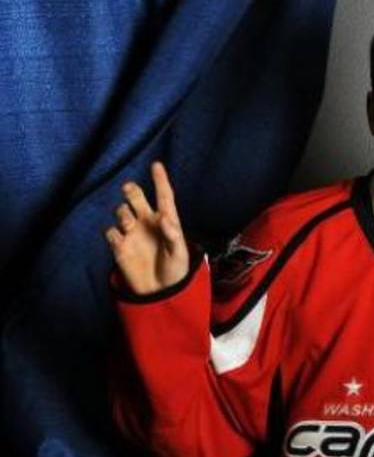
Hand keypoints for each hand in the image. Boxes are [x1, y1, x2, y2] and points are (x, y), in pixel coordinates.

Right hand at [104, 161, 189, 294]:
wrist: (160, 292)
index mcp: (166, 222)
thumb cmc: (175, 271)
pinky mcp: (120, 246)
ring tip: (129, 224)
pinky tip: (120, 240)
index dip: (160, 181)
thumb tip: (164, 216)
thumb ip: (174, 235)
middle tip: (129, 190)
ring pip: (121, 212)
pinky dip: (114, 233)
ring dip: (123, 214)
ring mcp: (132, 234)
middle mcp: (147, 223)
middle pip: (136, 198)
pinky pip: (111, 232)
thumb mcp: (180, 255)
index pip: (163, 197)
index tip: (156, 165)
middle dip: (132, 191)